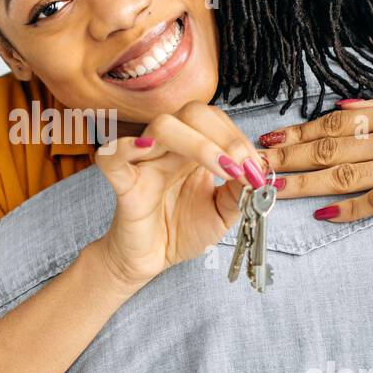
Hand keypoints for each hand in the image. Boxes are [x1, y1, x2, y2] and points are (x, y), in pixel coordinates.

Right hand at [94, 102, 269, 287]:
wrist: (152, 259)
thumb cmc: (181, 230)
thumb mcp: (222, 213)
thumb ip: (240, 192)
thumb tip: (259, 170)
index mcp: (193, 149)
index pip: (214, 120)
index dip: (237, 137)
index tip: (255, 169)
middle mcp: (169, 148)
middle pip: (191, 113)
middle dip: (224, 136)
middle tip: (243, 167)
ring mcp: (144, 162)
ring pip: (162, 126)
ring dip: (198, 143)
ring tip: (222, 169)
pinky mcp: (123, 184)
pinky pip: (113, 156)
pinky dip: (126, 147)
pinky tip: (148, 149)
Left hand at [255, 87, 372, 222]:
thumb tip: (342, 107)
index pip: (333, 122)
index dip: (297, 133)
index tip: (267, 141)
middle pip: (328, 148)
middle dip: (287, 158)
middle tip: (253, 167)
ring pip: (344, 175)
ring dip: (304, 183)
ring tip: (273, 190)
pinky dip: (347, 208)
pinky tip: (322, 213)